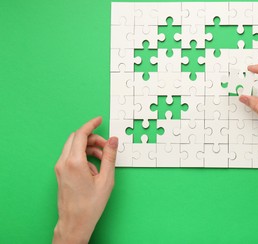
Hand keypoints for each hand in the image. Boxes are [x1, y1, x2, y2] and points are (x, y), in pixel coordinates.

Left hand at [53, 117, 117, 243]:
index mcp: (74, 162)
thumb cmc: (90, 205)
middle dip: (92, 137)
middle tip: (106, 144)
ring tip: (102, 159)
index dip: (91, 125)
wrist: (75, 222)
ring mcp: (60, 168)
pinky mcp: (60, 173)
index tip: (99, 120)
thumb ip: (109, 156)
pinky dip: (83, 155)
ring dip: (88, 147)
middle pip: (76, 139)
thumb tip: (113, 141)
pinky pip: (71, 156)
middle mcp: (63, 163)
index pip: (80, 134)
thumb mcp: (106, 179)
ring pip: (73, 147)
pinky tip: (94, 168)